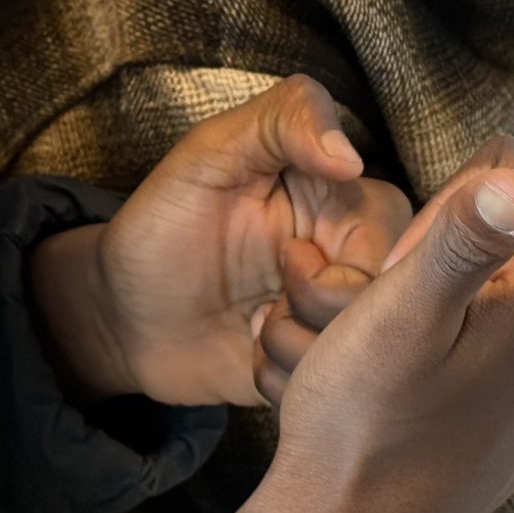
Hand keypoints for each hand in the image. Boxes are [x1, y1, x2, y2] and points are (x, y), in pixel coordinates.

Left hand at [28, 76, 410, 407]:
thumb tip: (349, 156)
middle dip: (325, 311)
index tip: (291, 259)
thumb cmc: (160, 226)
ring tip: (255, 328)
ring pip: (367, 351)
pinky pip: (333, 390)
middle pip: (395, 300)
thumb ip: (281, 122)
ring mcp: (332, 318)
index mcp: (338, 199)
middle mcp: (349, 259)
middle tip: (269, 302)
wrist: (118, 315)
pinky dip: (287, 380)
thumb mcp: (208, 154)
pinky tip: (253, 357)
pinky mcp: (311, 368)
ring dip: (302, 349)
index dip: (354, 261)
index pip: (394, 231)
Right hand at [189, 138, 513, 512]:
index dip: (437, 213)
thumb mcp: (401, 316)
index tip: (410, 283)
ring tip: (416, 355)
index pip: (505, 168)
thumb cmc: (366, 428)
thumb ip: (463, 240)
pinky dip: (467, 334)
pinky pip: (510, 318)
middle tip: (407, 324)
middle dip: (450, 249)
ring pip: (507, 265)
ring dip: (455, 292)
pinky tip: (433, 384)